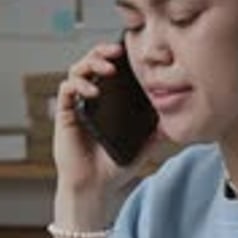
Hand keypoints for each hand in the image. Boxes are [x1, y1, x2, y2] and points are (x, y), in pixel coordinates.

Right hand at [54, 41, 151, 195]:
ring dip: (91, 62)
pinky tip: (93, 92)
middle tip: (118, 51)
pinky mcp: (65, 114)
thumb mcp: (142, 146)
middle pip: (92, 62)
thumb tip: (173, 120)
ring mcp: (77, 105)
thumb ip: (155, 132)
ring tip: (108, 68)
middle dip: (103, 51)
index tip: (132, 51)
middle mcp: (91, 99)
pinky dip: (79, 84)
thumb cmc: (114, 168)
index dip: (117, 56)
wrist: (95, 187)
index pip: (110, 69)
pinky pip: (66, 89)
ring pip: (77, 70)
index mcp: (108, 102)